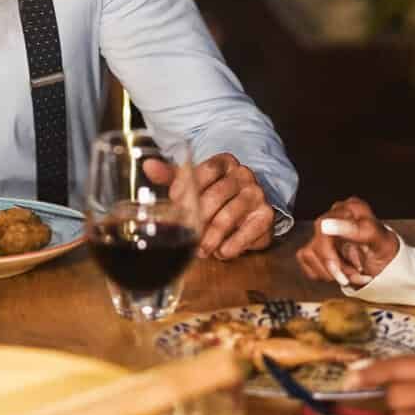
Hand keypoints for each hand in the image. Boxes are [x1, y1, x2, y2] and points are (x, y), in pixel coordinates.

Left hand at [142, 152, 273, 258]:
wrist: (249, 209)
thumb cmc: (216, 195)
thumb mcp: (194, 184)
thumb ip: (172, 176)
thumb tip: (148, 166)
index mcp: (225, 162)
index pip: (207, 170)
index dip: (188, 186)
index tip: (174, 201)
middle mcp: (243, 175)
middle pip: (216, 194)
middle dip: (197, 218)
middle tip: (185, 233)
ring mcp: (256, 194)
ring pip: (230, 215)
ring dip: (212, 236)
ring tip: (200, 250)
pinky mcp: (266, 215)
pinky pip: (249, 232)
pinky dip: (232, 245)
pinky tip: (221, 252)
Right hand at [296, 197, 398, 286]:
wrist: (387, 264)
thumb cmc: (385, 250)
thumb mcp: (378, 240)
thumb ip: (355, 230)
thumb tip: (327, 224)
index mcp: (349, 209)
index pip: (324, 225)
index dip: (328, 251)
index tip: (337, 268)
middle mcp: (333, 217)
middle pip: (316, 244)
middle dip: (336, 266)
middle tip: (352, 276)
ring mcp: (323, 233)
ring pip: (309, 255)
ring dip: (331, 272)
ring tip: (352, 273)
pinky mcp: (316, 247)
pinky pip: (307, 263)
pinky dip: (323, 274)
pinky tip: (339, 272)